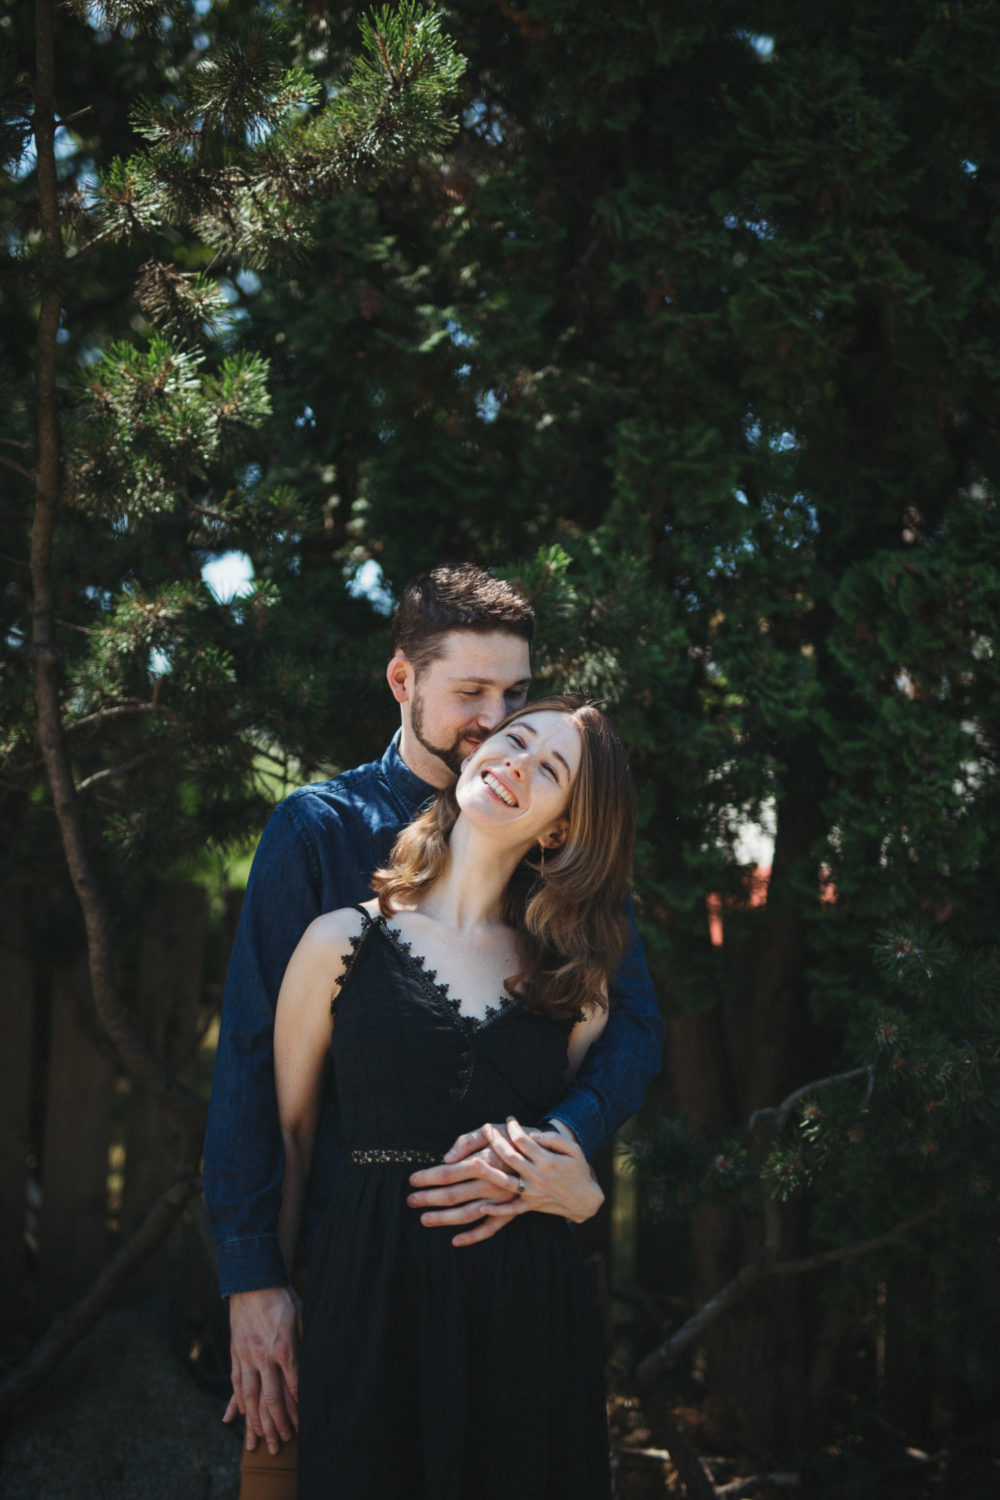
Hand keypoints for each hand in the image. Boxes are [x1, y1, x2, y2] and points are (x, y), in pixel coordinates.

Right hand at [223, 1285, 301, 1453]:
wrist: (252, 1282)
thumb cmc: (282, 1298)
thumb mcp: (302, 1317)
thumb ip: (305, 1343)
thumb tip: (313, 1367)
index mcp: (284, 1347)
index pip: (294, 1386)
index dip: (298, 1409)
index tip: (302, 1425)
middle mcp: (263, 1356)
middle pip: (270, 1399)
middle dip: (276, 1424)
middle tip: (281, 1443)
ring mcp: (246, 1357)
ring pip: (249, 1397)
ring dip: (254, 1422)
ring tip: (258, 1441)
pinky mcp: (235, 1354)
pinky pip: (235, 1383)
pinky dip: (236, 1403)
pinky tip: (235, 1418)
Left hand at [407, 1139, 521, 1242]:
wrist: (547, 1151)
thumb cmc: (513, 1137)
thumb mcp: (491, 1129)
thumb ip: (468, 1141)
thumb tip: (447, 1158)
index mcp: (484, 1161)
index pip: (448, 1172)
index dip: (428, 1177)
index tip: (412, 1180)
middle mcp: (491, 1183)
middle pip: (453, 1195)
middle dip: (428, 1198)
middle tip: (410, 1200)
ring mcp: (501, 1200)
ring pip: (467, 1214)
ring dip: (444, 1218)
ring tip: (424, 1219)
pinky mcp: (512, 1210)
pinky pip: (490, 1228)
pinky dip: (473, 1236)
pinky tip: (456, 1240)